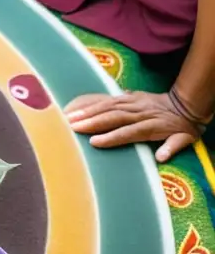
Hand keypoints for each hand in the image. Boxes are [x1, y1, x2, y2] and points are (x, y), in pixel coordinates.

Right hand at [65, 91, 208, 161]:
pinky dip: (91, 102)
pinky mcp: (127, 96)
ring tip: (68, 118)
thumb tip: (161, 157)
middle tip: (71, 128)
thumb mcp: (185, 139)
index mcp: (152, 124)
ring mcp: (132, 101)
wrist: (185, 103)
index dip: (112, 137)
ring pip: (107, 105)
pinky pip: (107, 98)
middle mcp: (140, 111)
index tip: (93, 142)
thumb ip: (173, 147)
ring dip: (87, 111)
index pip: (129, 131)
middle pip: (113, 116)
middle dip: (91, 122)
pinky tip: (76, 106)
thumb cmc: (181, 127)